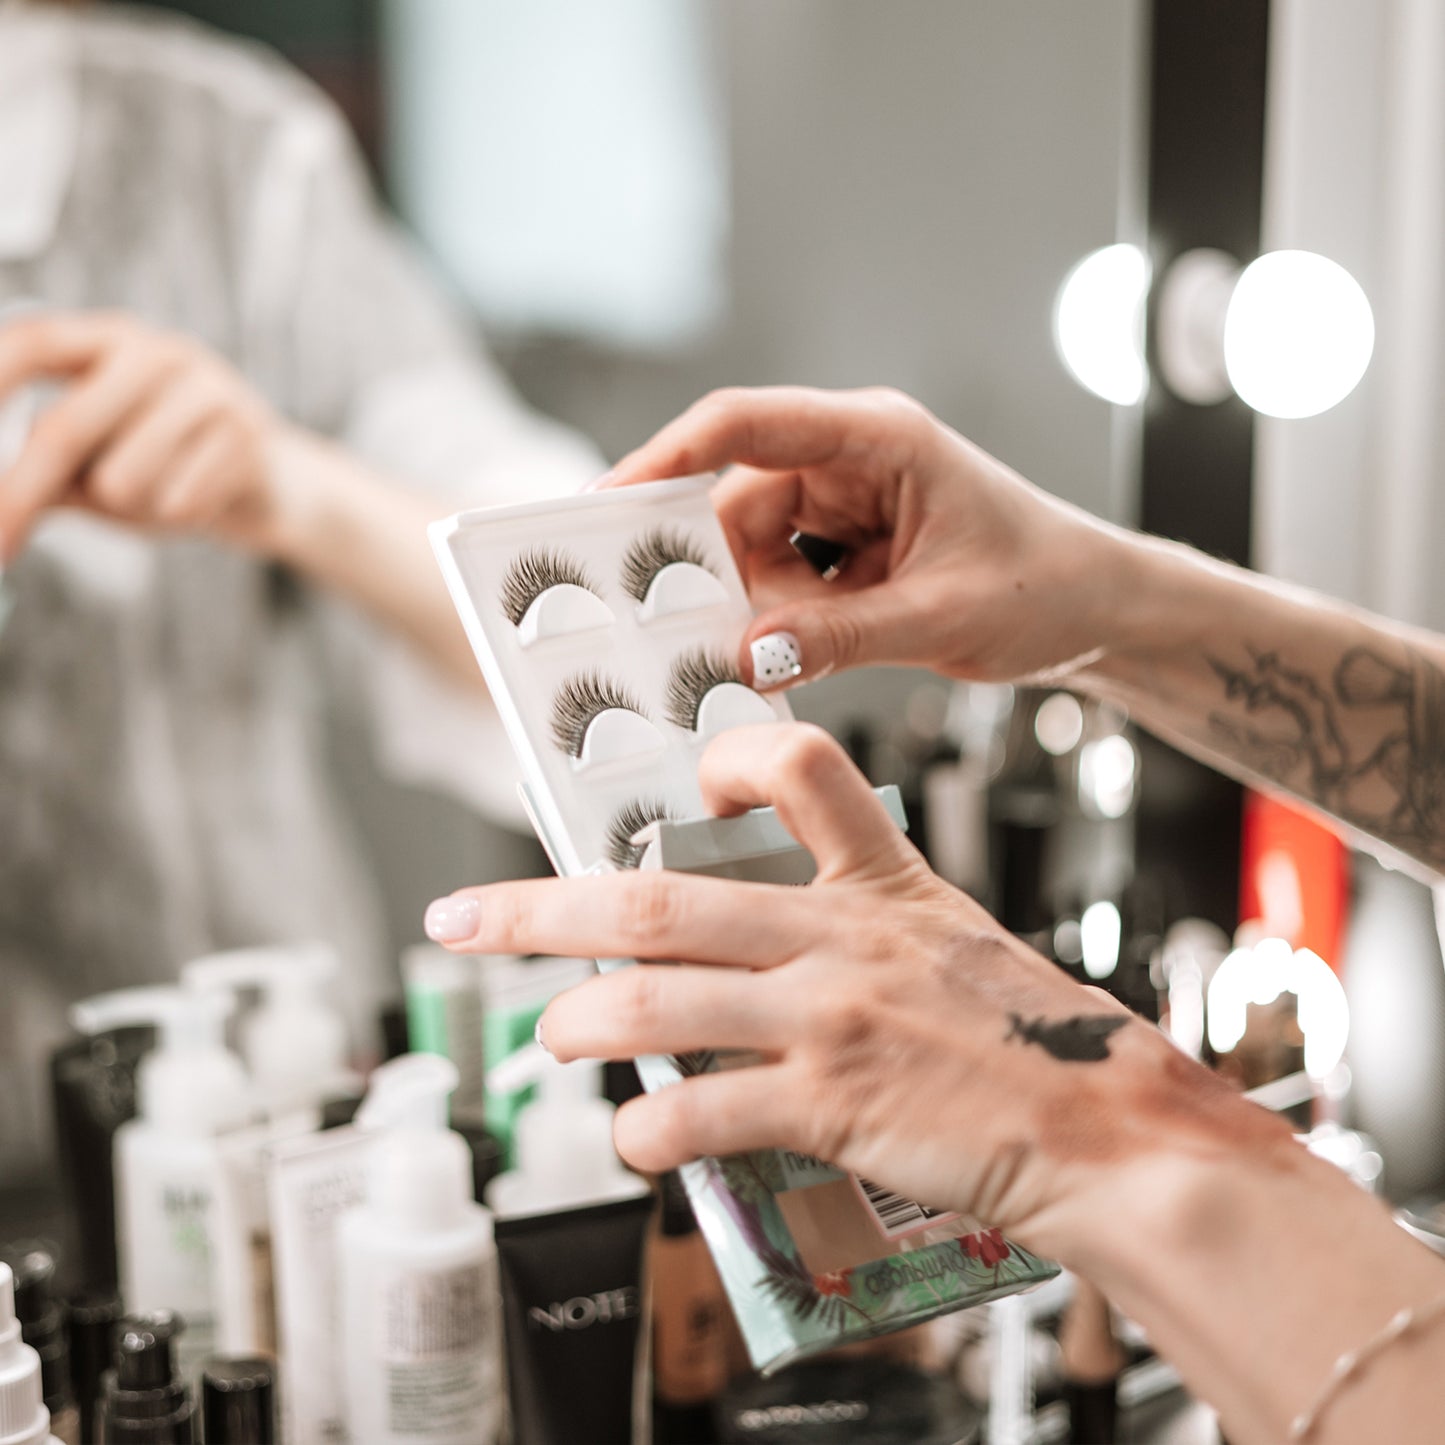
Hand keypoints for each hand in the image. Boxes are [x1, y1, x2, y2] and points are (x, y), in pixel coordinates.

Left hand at [0, 311, 283, 560]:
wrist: (277, 487)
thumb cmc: (172, 470)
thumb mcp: (97, 464)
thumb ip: (44, 471)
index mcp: (109, 342)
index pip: (31, 344)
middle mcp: (156, 352)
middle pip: (64, 426)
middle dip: (23, 494)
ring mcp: (207, 389)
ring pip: (123, 477)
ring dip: (129, 509)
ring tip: (158, 498)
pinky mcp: (245, 435)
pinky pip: (178, 501)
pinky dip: (177, 518)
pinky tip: (201, 500)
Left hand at [422, 722, 1287, 1261]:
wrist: (1118, 1132)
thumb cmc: (1044, 1046)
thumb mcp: (955, 952)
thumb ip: (862, 935)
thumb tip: (759, 956)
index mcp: (882, 884)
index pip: (802, 769)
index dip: (726, 762)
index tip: (675, 786)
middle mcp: (842, 938)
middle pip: (660, 901)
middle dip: (542, 909)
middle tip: (467, 916)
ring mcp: (833, 1018)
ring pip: (659, 999)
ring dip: (580, 1020)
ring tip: (546, 1036)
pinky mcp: (835, 1104)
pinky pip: (707, 1111)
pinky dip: (652, 1128)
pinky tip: (635, 1138)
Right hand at [605, 386, 1135, 690]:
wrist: (1098, 610)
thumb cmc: (1046, 584)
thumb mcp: (941, 615)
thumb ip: (840, 636)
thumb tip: (747, 653)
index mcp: (879, 438)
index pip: (747, 423)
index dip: (667, 457)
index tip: (607, 502)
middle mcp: (852, 459)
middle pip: (737, 501)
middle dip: (713, 569)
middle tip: (685, 631)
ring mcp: (846, 503)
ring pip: (753, 549)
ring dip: (755, 606)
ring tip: (778, 656)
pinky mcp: (846, 546)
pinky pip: (780, 579)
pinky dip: (777, 620)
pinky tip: (794, 653)